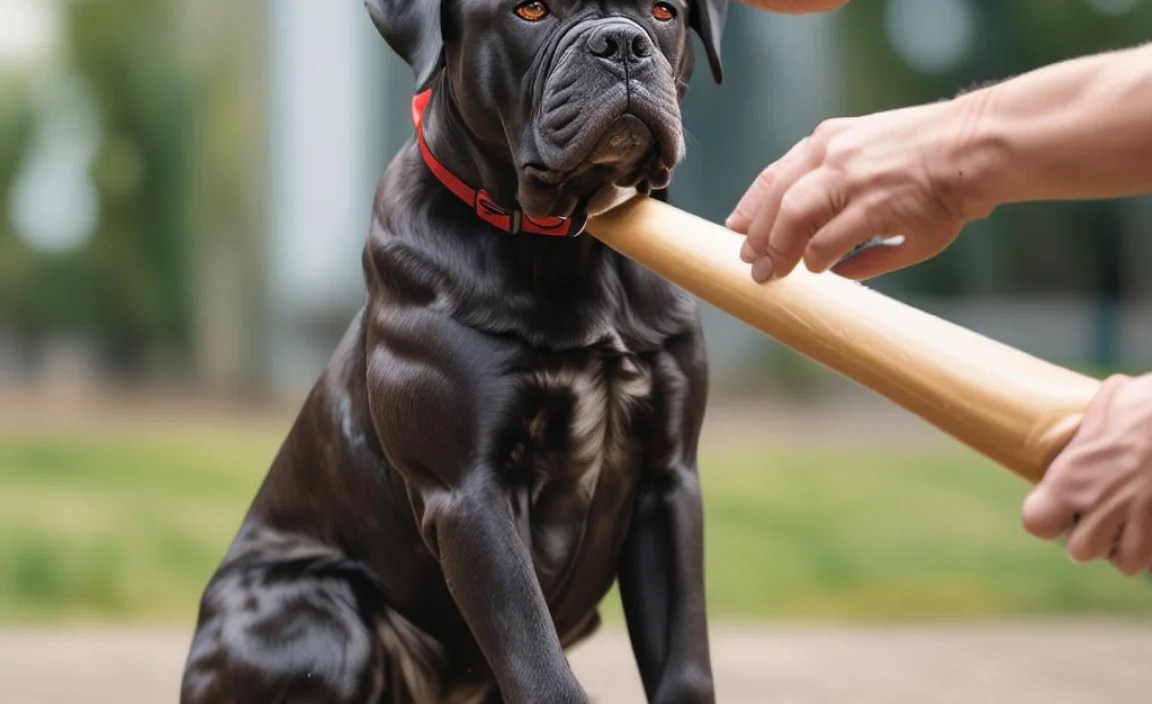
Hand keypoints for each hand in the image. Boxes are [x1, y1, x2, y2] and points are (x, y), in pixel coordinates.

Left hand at [727, 96, 992, 281]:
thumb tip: (813, 233)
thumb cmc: (930, 154)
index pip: (775, 176)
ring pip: (795, 221)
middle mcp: (834, 156)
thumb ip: (836, 186)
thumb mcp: (871, 153)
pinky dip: (821, 261)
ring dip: (782, 252)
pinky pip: (831, 244)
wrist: (978, 145)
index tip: (735, 229)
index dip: (751, 207)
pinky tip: (823, 271)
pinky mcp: (875, 207)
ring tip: (776, 274)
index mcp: (829, 141)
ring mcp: (853, 180)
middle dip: (759, 238)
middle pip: (777, 202)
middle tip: (753, 266)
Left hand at [1022, 374, 1151, 576]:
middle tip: (1103, 512)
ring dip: (1124, 547)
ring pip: (1123, 563)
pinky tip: (1151, 524)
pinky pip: (1151, 560)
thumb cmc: (1146, 404)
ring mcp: (1139, 520)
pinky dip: (1150, 549)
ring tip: (1131, 521)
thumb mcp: (1105, 407)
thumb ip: (1087, 436)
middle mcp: (1100, 504)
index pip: (1037, 523)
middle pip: (1080, 550)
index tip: (1061, 508)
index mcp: (1071, 477)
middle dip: (1091, 536)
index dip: (1048, 519)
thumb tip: (1086, 431)